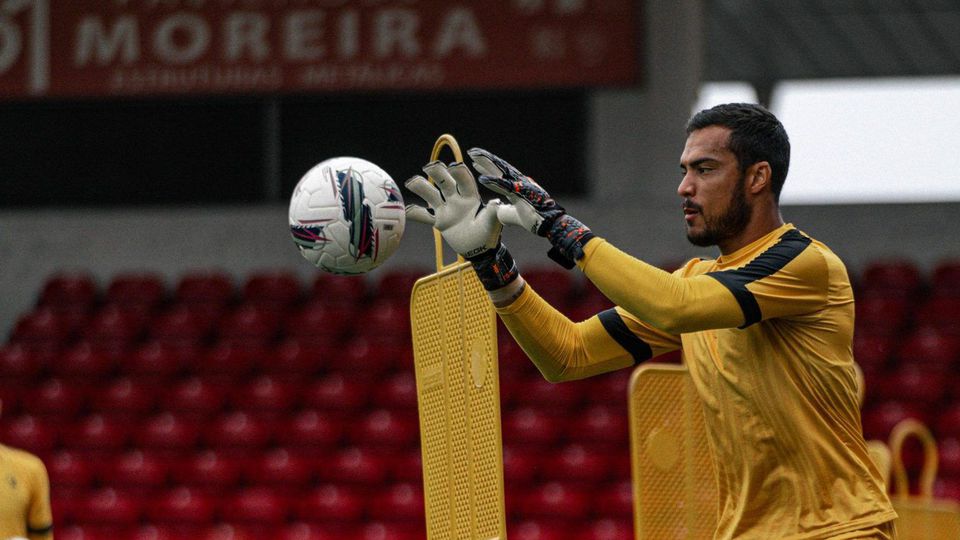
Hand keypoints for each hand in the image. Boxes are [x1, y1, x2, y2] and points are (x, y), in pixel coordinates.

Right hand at [405, 160, 502, 258]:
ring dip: (422, 188)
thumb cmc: (488, 234)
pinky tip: (406, 209)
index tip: (453, 167)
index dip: (459, 174)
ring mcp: (446, 209)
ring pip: (431, 195)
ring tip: (411, 182)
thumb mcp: (492, 223)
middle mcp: (457, 199)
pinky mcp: (439, 221)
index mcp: (471, 197)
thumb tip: (495, 203)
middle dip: (438, 173)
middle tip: (429, 166)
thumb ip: (491, 213)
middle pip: (445, 182)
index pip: (464, 182)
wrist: (478, 248)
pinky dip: (415, 213)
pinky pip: (425, 216)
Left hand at [467, 148, 594, 268]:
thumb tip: (499, 213)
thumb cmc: (536, 219)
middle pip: (499, 168)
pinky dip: (492, 181)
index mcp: (518, 186)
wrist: (550, 224)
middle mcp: (519, 182)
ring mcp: (520, 186)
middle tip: (472, 151)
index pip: (500, 174)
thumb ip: (507, 213)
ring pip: (500, 172)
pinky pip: (503, 187)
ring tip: (473, 156)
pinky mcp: (520, 194)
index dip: (489, 167)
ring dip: (486, 163)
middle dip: (485, 159)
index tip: (476, 161)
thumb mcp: (516, 216)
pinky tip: (481, 178)